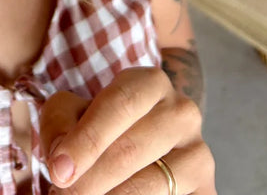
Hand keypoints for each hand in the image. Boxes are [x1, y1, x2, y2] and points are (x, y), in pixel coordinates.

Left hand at [39, 67, 215, 194]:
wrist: (148, 140)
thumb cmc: (102, 124)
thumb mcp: (75, 109)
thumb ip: (60, 124)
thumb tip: (63, 161)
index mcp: (151, 83)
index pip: (118, 106)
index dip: (87, 140)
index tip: (59, 170)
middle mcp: (183, 113)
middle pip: (131, 150)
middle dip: (90, 179)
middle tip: (63, 194)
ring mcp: (199, 153)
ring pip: (152, 184)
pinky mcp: (208, 189)